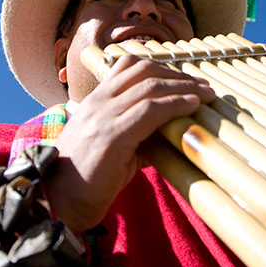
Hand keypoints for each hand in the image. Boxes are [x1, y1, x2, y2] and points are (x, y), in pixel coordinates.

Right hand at [45, 54, 214, 230]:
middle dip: (177, 74)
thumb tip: (170, 128)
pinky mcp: (113, 136)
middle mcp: (98, 102)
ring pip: (150, 87)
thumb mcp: (111, 143)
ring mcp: (104, 117)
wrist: (59, 202)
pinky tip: (191, 106)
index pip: (128, 65)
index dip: (160, 67)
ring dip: (184, 87)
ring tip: (205, 94)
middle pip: (143, 70)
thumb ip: (135, 130)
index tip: (183, 78)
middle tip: (201, 85)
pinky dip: (175, 104)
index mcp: (95, 100)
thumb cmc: (87, 177)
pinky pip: (150, 111)